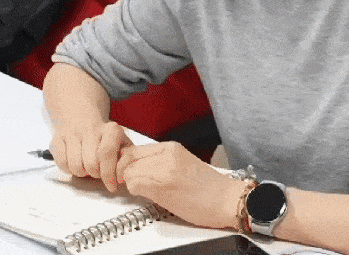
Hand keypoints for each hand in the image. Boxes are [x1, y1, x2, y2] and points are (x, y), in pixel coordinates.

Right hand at [49, 120, 132, 192]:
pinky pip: (62, 163)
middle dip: (96, 174)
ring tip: (86, 166)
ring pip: (76, 166)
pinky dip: (68, 169)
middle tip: (98, 171)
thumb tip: (124, 175)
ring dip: (82, 172)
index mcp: (110, 129)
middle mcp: (91, 128)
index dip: (109, 174)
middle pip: (91, 164)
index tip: (111, 186)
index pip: (107, 154)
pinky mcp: (56, 139)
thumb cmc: (104, 138)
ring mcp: (72, 133)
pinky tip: (74, 163)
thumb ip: (127, 159)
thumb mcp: (122, 144)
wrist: (81, 119)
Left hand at [116, 141, 243, 229]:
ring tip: (144, 191)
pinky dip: (136, 192)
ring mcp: (164, 168)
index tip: (126, 173)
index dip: (125, 163)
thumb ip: (159, 162)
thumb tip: (137, 168)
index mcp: (171, 147)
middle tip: (128, 183)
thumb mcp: (182, 164)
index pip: (133, 148)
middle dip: (122, 172)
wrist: (227, 200)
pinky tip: (150, 196)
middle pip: (127, 157)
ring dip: (130, 183)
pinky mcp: (162, 185)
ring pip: (128, 171)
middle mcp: (166, 154)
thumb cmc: (208, 189)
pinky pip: (135, 184)